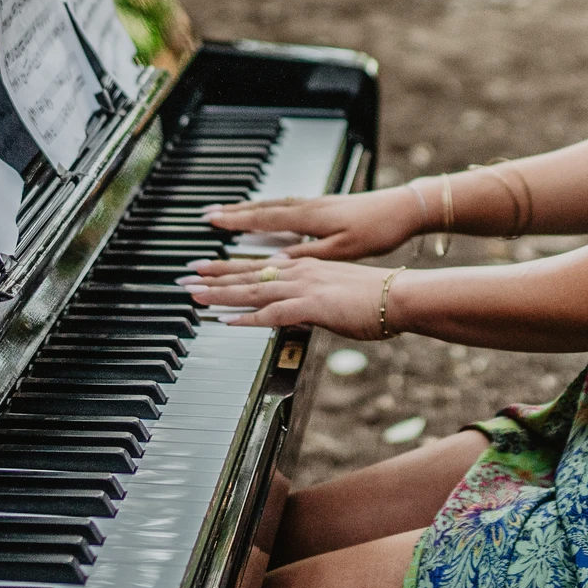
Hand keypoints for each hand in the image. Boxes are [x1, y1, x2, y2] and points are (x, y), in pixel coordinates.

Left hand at [178, 253, 398, 339]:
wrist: (401, 296)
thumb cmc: (377, 298)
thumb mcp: (336, 296)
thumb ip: (311, 302)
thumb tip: (296, 313)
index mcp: (305, 266)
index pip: (259, 266)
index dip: (229, 269)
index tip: (205, 270)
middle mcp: (300, 270)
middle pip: (247, 273)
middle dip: (213, 277)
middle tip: (187, 278)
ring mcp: (304, 286)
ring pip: (253, 289)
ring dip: (221, 294)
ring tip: (196, 295)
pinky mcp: (312, 304)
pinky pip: (273, 312)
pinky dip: (248, 317)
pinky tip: (229, 321)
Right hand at [202, 187, 423, 261]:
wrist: (404, 209)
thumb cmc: (377, 230)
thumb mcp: (342, 251)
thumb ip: (307, 256)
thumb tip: (276, 264)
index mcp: (310, 218)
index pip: (264, 219)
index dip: (236, 221)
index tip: (212, 221)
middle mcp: (308, 207)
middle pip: (263, 209)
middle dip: (234, 213)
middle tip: (207, 215)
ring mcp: (315, 204)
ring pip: (273, 205)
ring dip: (248, 209)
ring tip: (227, 212)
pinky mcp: (324, 206)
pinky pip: (286, 206)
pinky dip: (268, 209)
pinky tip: (266, 214)